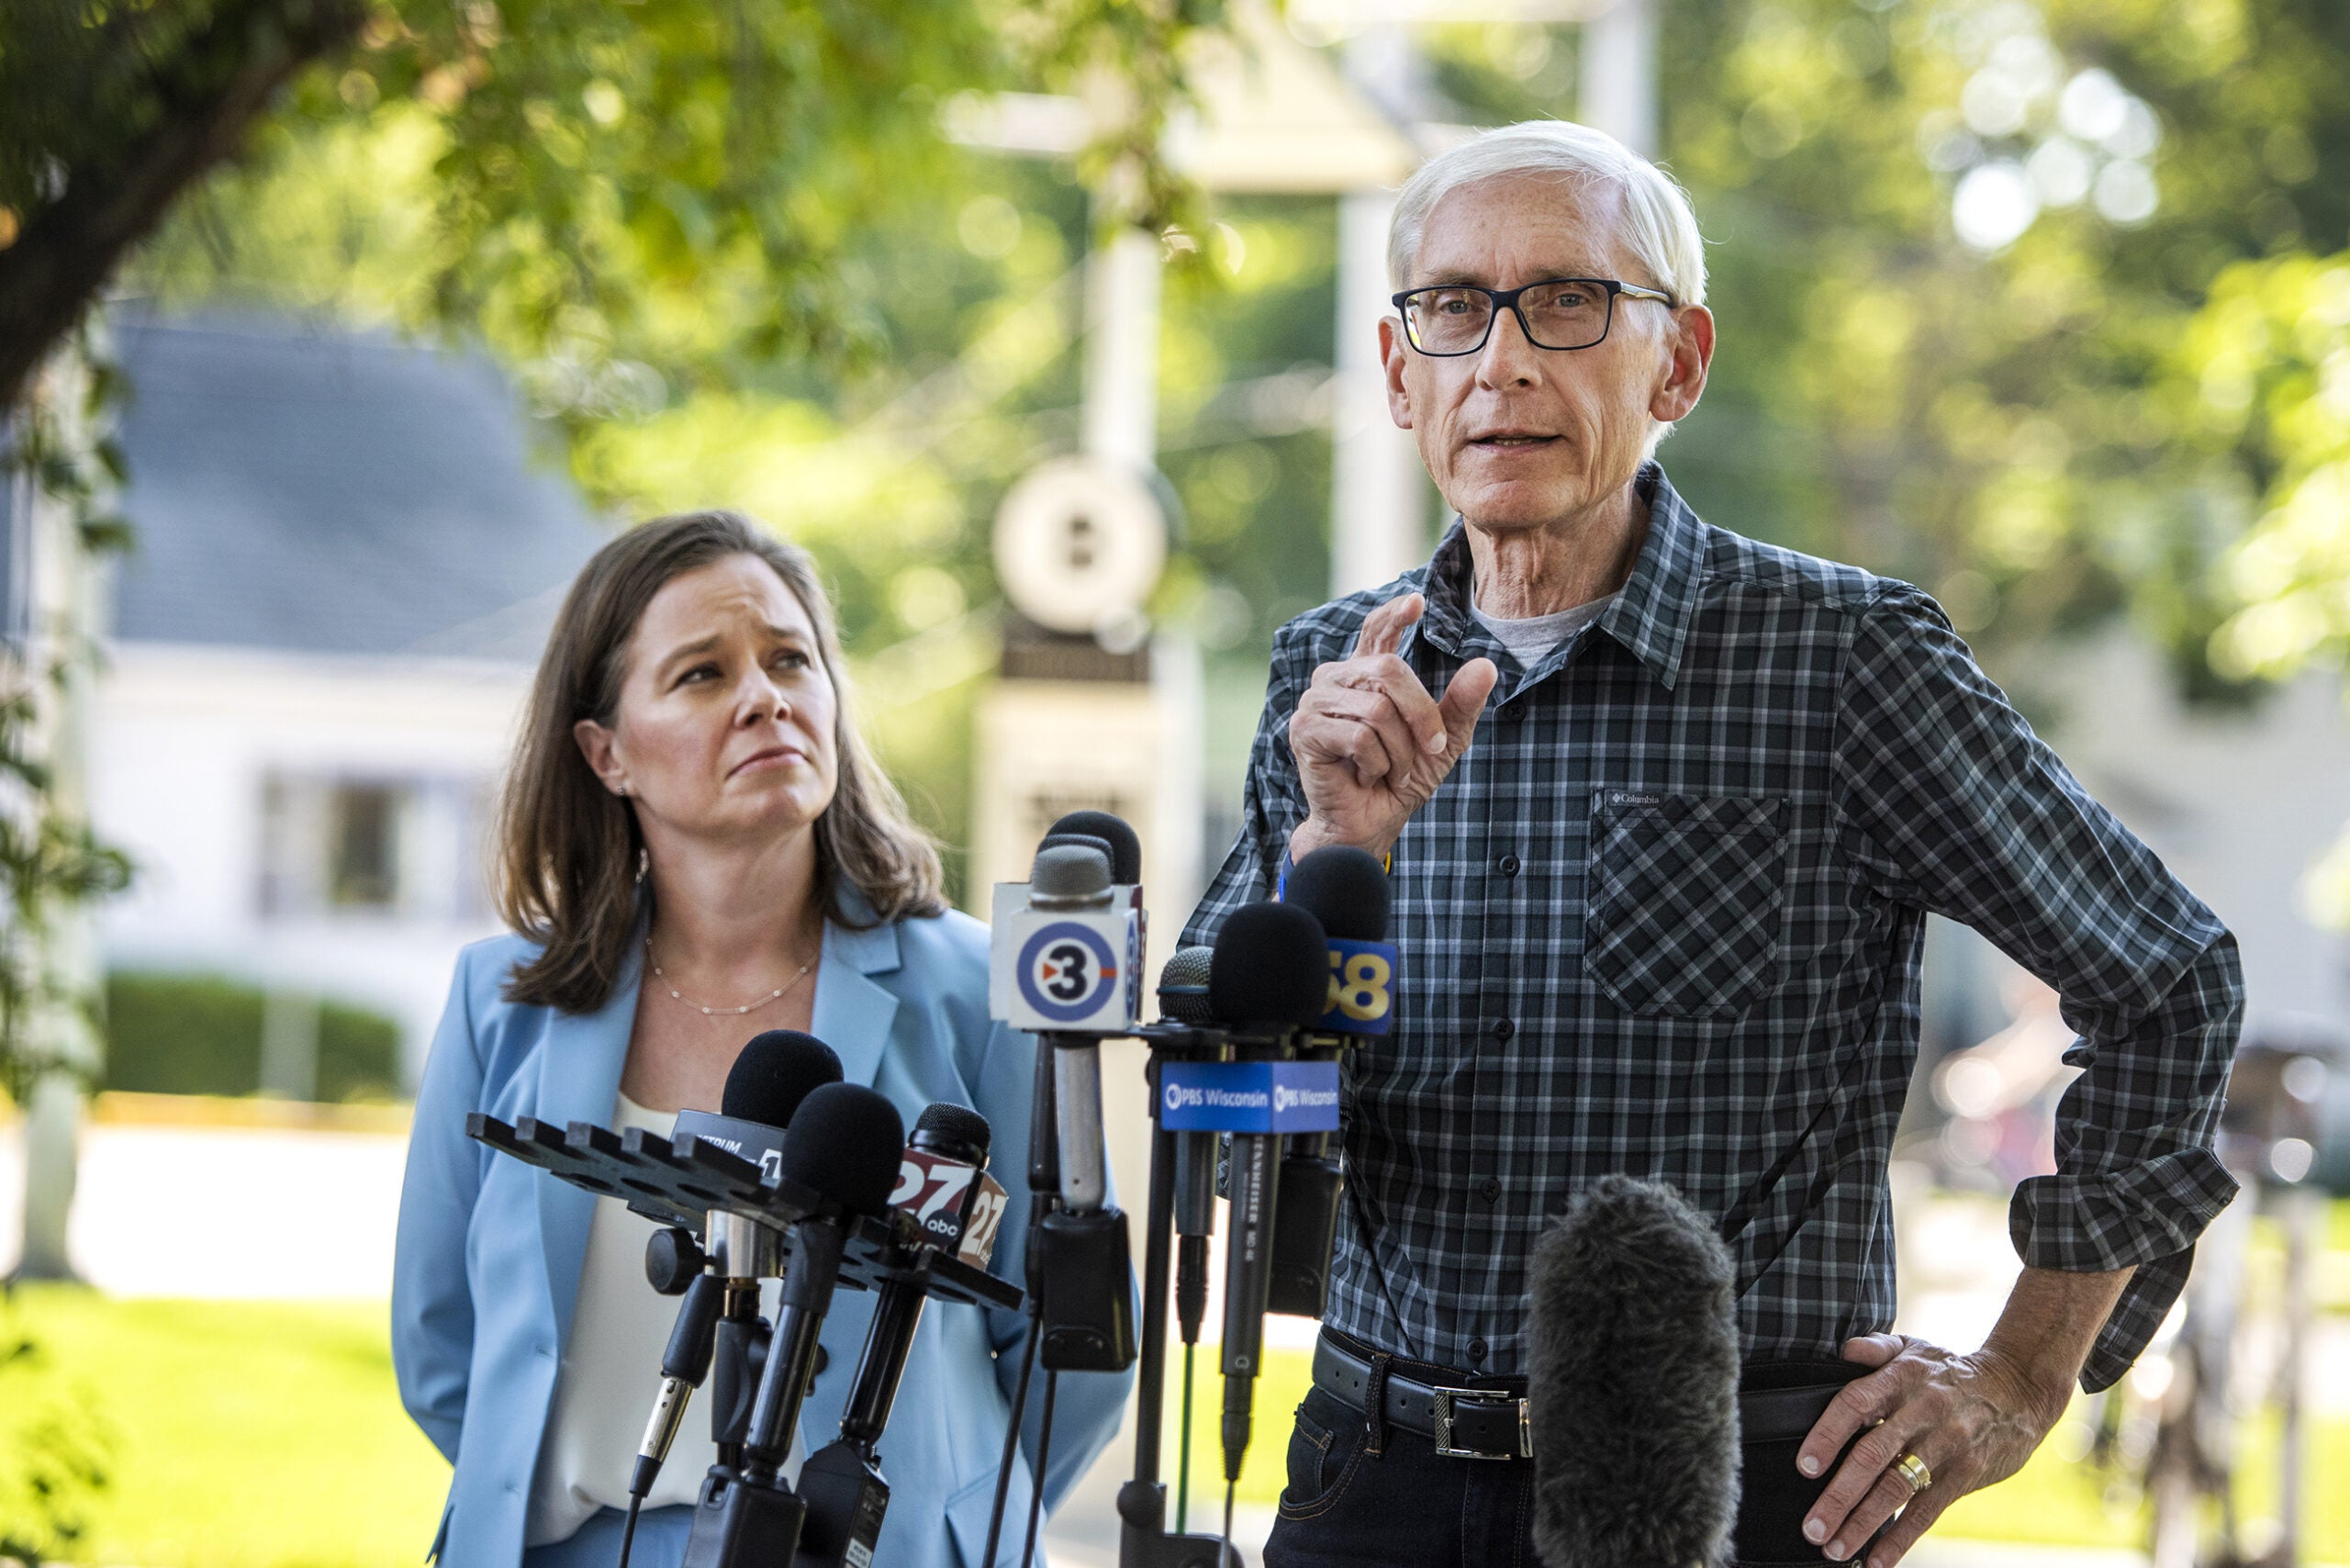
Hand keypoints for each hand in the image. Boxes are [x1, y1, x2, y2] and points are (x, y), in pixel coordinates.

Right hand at [1286, 593, 1497, 863]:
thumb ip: (1461, 705)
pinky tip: (1365, 777)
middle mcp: (1334, 679)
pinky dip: (1377, 764)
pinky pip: (1360, 736)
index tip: (1418, 602)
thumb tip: (1486, 665)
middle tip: (1430, 750)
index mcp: (1364, 674)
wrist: (1369, 824)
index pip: (1375, 630)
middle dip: (1421, 715)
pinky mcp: (1304, 730)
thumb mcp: (1444, 742)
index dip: (1394, 614)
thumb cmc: (1400, 780)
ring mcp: (1314, 702)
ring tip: (1390, 771)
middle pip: (1388, 670)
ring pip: (1377, 708)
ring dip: (1399, 750)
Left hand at [1795, 1333, 2068, 1566]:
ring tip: (1835, 1549)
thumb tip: (1844, 1350)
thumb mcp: (1914, 1347)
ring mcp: (1945, 1445)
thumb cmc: (1952, 1371)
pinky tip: (1878, 1560)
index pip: (1855, 1404)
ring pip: (1896, 1489)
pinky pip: (1928, 1510)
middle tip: (1812, 1526)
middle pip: (1871, 1456)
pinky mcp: (1966, 1474)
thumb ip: (1875, 1348)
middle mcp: (1921, 1411)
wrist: (2020, 1388)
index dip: (1828, 1435)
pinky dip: (1901, 1538)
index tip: (1805, 1467)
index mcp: (1900, 1378)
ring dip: (1862, 1524)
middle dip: (1838, 1496)